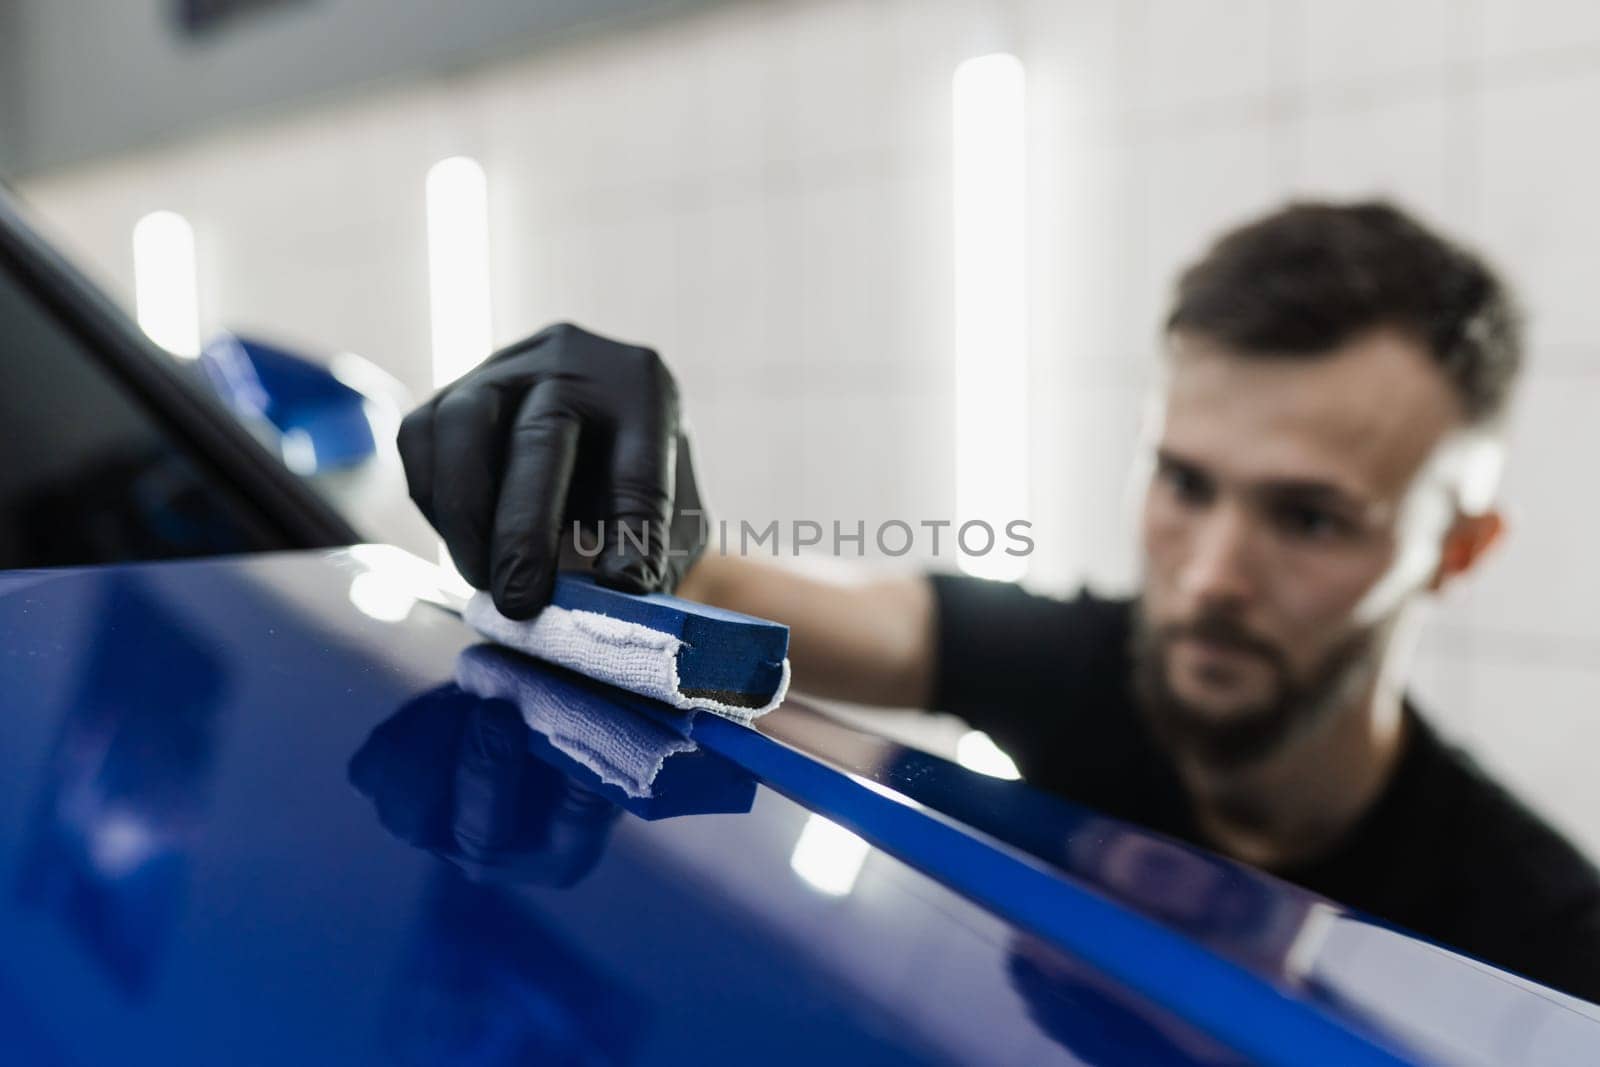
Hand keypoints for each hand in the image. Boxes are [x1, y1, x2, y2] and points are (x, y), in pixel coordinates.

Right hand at [398, 322, 706, 617]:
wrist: (595, 436)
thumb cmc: (636, 487)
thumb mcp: (669, 518)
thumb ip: (653, 553)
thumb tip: (619, 591)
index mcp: (643, 387)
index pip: (640, 463)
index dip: (632, 531)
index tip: (622, 585)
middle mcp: (572, 360)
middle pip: (540, 435)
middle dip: (523, 529)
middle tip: (520, 600)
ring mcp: (503, 366)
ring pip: (462, 425)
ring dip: (465, 514)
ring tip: (483, 578)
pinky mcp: (450, 389)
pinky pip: (420, 439)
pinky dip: (435, 499)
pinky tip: (464, 541)